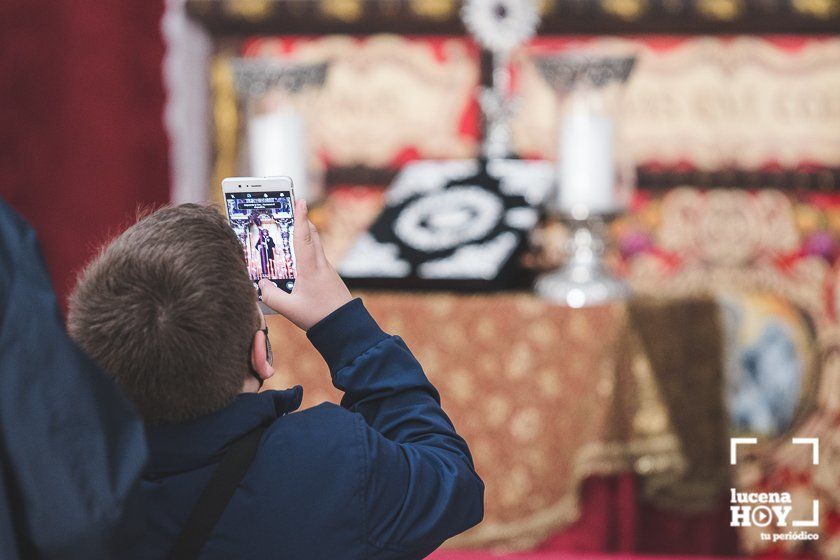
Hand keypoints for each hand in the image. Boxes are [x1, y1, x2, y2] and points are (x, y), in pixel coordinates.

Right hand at [259, 200, 351, 330]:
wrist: (345, 326)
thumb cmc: (319, 317)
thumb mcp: (289, 309)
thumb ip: (271, 296)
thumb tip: (260, 284)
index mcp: (310, 269)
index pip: (304, 237)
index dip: (300, 218)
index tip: (300, 200)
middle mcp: (320, 265)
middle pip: (312, 236)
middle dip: (303, 220)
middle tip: (294, 206)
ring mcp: (327, 270)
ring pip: (316, 246)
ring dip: (305, 235)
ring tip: (292, 229)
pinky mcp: (329, 277)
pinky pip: (316, 258)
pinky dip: (307, 251)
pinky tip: (299, 259)